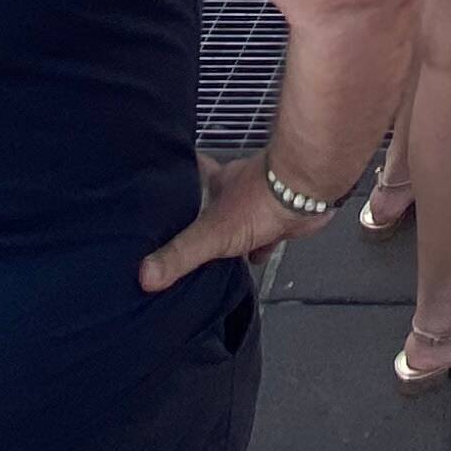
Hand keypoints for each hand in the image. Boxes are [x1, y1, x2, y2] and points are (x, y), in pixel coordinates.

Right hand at [138, 151, 322, 290]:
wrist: (305, 193)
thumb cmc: (260, 201)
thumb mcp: (212, 232)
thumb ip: (181, 254)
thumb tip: (145, 275)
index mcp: (218, 183)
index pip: (192, 174)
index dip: (180, 177)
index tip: (166, 182)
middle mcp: (239, 189)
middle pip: (216, 200)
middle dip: (204, 214)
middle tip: (187, 230)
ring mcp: (262, 202)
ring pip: (241, 218)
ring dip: (232, 232)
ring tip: (215, 251)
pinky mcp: (282, 218)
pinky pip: (266, 234)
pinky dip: (260, 245)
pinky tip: (254, 257)